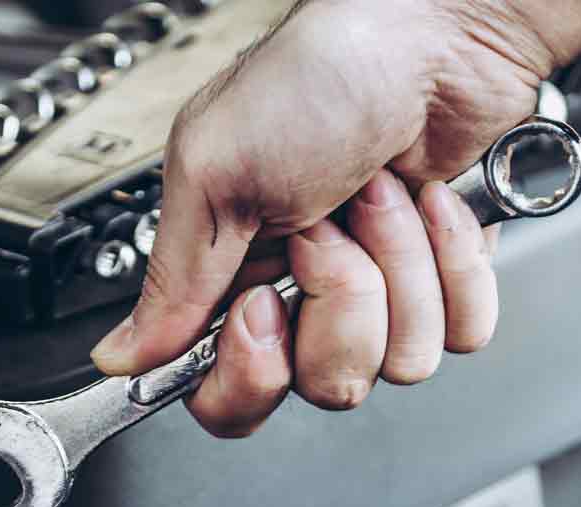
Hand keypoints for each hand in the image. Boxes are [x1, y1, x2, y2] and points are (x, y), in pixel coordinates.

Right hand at [89, 0, 580, 436]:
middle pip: (322, 385)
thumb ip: (172, 282)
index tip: (259, 312)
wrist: (437, 36)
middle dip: (336, 302)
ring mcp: (384, 293)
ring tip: (381, 193)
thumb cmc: (320, 76)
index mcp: (231, 276)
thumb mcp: (216, 171)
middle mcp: (305, 295)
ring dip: (399, 265)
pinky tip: (435, 203)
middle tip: (324, 228)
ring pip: (401, 364)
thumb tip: (118, 357)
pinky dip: (454, 261)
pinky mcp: (451, 281)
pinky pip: (462, 334)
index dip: (248, 374)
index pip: (227, 395)